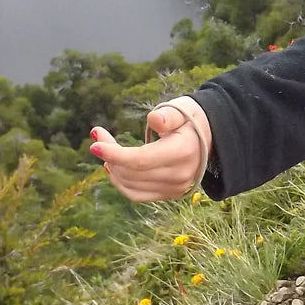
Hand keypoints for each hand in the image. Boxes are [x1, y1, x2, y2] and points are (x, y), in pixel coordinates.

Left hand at [90, 96, 212, 202]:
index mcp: (184, 152)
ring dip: (112, 168)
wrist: (210, 137)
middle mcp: (181, 175)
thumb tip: (154, 120)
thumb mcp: (181, 109)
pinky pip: (137, 195)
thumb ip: (168, 115)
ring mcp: (176, 188)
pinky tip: (113, 167)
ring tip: (106, 149)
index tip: (94, 144)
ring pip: (131, 186)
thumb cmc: (190, 119)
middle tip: (98, 134)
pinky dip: (121, 182)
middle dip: (109, 154)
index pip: (141, 160)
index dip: (115, 154)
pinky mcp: (170, 195)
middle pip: (133, 172)